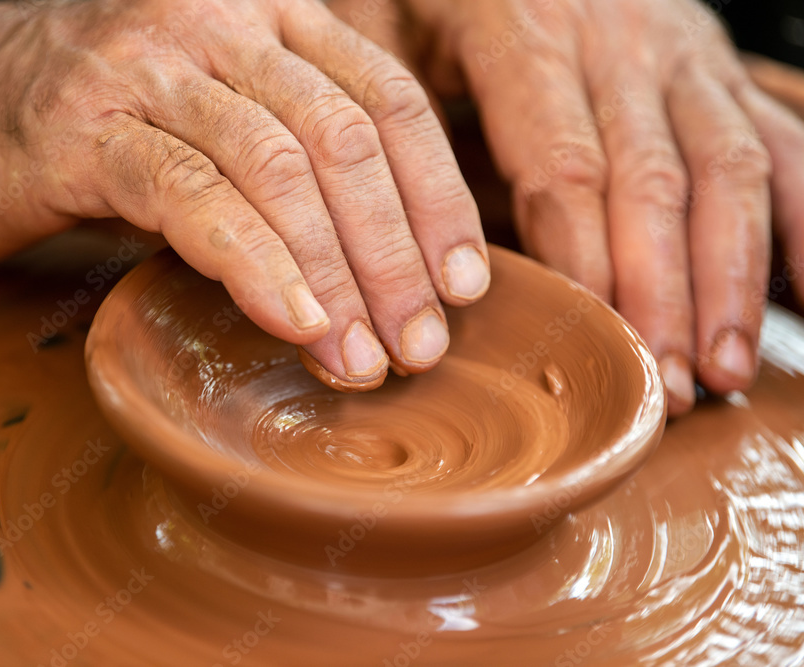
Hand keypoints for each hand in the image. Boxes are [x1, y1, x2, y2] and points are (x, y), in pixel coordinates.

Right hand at [0, 0, 489, 389]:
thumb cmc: (102, 126)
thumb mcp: (217, 123)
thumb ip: (295, 161)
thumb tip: (395, 266)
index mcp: (271, 13)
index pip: (389, 102)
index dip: (439, 200)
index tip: (466, 288)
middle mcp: (219, 20)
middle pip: (346, 141)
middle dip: (395, 256)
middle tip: (419, 346)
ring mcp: (148, 64)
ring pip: (280, 170)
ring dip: (336, 277)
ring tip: (364, 360)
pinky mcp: (85, 126)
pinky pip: (194, 199)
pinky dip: (256, 267)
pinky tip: (295, 326)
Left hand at [334, 0, 803, 413]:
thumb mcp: (388, 31)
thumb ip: (392, 125)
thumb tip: (398, 248)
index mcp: (522, 33)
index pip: (563, 166)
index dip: (586, 263)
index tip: (597, 342)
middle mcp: (616, 41)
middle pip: (654, 182)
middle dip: (664, 295)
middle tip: (666, 387)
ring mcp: (680, 52)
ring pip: (726, 170)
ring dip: (731, 277)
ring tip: (721, 370)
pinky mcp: (718, 67)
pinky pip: (779, 141)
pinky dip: (798, 219)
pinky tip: (797, 294)